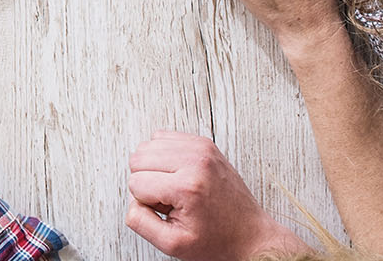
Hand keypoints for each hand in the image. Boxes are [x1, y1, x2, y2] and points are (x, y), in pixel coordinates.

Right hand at [125, 132, 310, 260]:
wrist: (249, 234)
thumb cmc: (216, 239)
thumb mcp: (172, 243)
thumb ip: (140, 222)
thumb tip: (132, 200)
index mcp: (187, 186)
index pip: (135, 183)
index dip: (146, 202)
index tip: (168, 211)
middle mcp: (195, 161)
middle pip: (138, 158)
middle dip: (146, 182)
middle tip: (170, 200)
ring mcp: (201, 148)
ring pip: (147, 146)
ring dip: (154, 168)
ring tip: (175, 187)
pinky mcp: (204, 143)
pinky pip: (163, 138)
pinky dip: (164, 156)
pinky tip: (177, 174)